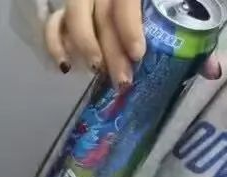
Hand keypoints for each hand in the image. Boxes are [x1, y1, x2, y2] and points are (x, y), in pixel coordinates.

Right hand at [45, 0, 220, 84]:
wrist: (133, 1)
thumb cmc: (168, 5)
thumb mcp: (186, 7)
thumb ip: (197, 36)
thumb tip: (214, 71)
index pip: (124, 1)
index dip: (129, 27)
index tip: (138, 55)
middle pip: (101, 14)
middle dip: (111, 51)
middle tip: (123, 81)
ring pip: (72, 16)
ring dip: (83, 46)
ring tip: (95, 71)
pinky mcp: (69, 9)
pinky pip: (53, 22)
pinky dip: (54, 44)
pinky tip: (64, 66)